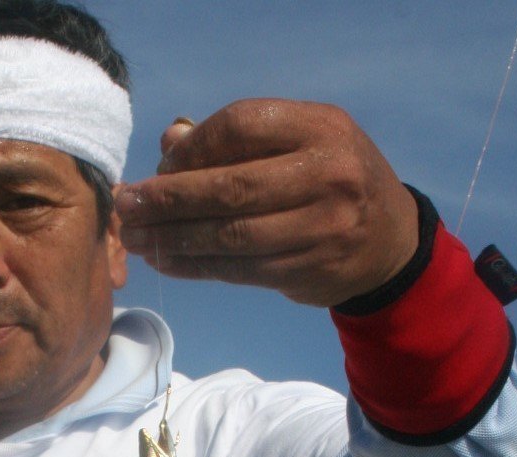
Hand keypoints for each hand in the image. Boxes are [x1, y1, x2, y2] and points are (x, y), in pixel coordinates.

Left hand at [115, 99, 418, 307]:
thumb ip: (237, 140)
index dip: (191, 149)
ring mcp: (323, 226)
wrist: (390, 240)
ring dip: (174, 240)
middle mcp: (328, 174)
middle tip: (127, 207)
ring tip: (136, 239)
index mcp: (321, 127)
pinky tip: (166, 261)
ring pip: (232, 236)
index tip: (156, 169)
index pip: (240, 127)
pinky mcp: (311, 269)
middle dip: (169, 200)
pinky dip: (197, 266)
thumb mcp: (298, 143)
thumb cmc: (327, 180)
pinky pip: (241, 270)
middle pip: (230, 187)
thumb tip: (169, 142)